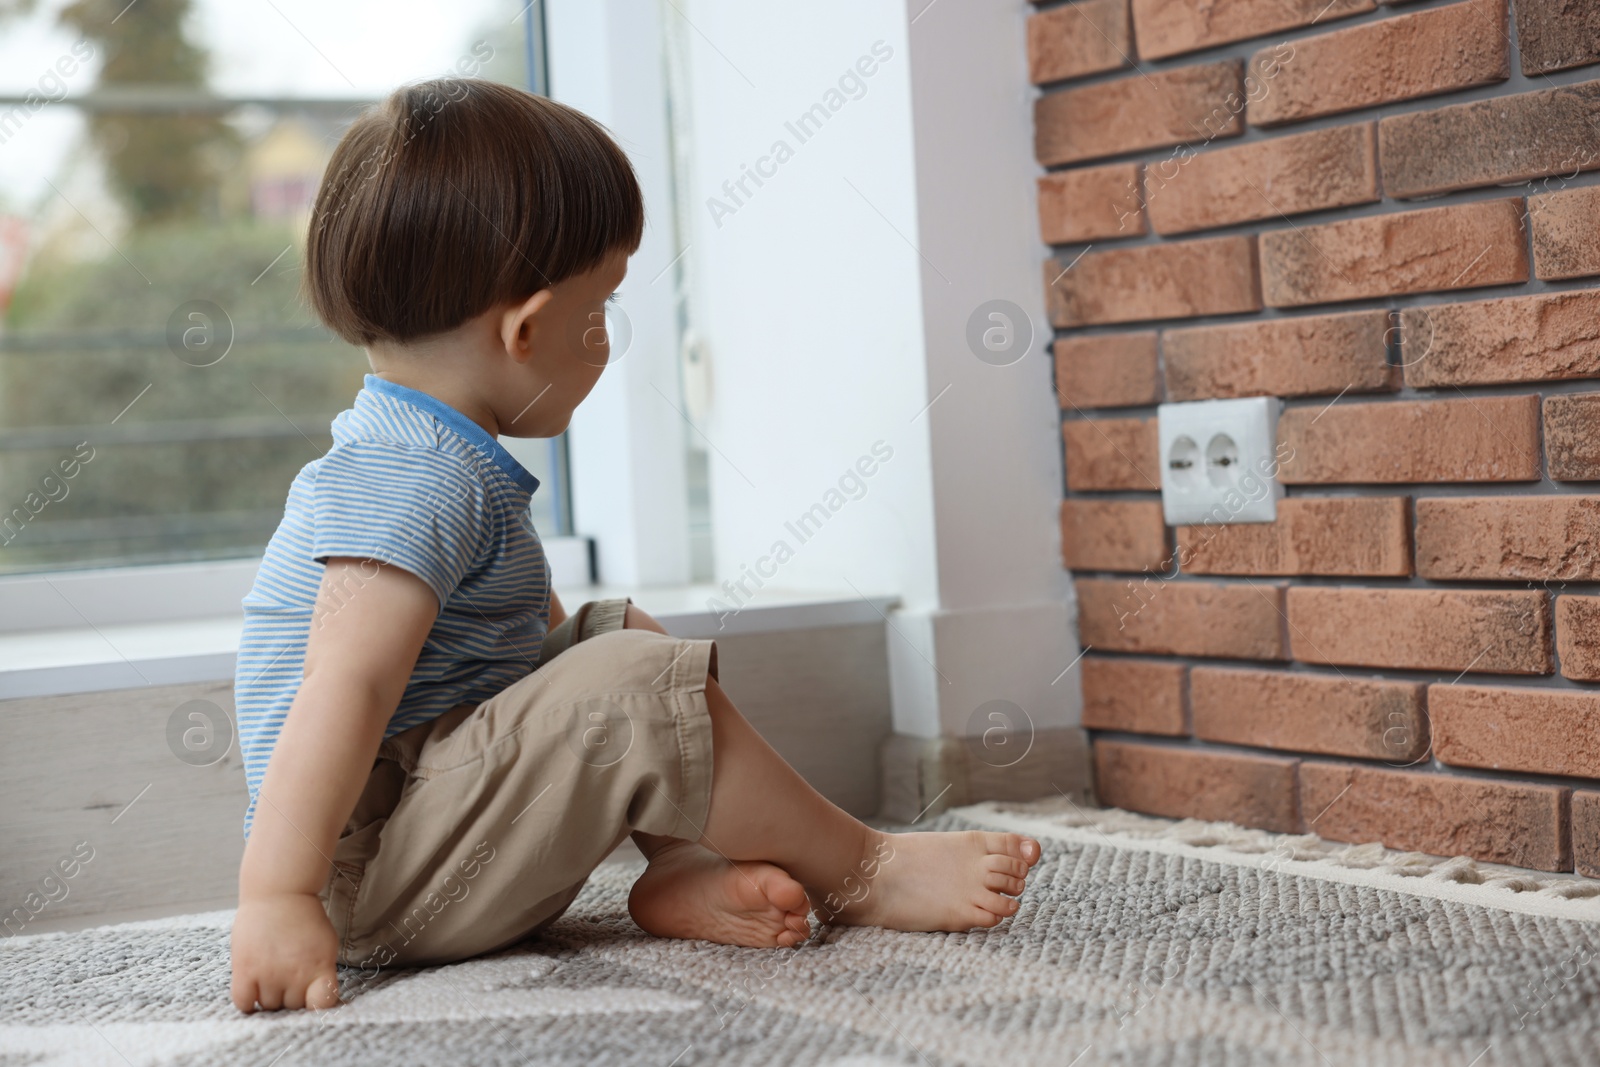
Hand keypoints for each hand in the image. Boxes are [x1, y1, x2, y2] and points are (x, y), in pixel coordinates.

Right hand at [230, 893, 341, 1011]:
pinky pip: (244, 1003)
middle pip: (293, 1007)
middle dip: (292, 995)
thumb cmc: (305, 919)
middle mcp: (296, 973)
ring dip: (270, 996)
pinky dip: (248, 1001)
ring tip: (270, 974)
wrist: (279, 892)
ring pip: (269, 1006)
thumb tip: (316, 1001)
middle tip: (288, 976)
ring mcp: (269, 973)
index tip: (313, 997)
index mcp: (320, 966)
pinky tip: (253, 987)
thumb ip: (321, 972)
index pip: (322, 1005)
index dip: (317, 1004)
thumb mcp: (326, 944)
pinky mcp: (244, 970)